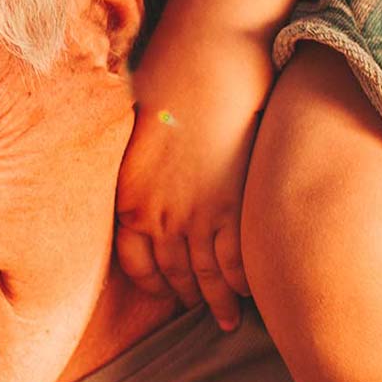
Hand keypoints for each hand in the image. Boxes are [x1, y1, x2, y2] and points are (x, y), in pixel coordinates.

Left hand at [114, 23, 274, 330]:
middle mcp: (157, 216)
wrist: (204, 64)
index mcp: (129, 198)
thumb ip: (143, 165)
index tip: (165, 290)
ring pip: (206, 276)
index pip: (135, 260)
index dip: (152, 281)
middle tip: (201, 309)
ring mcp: (195, 218)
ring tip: (228, 317)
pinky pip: (235, 262)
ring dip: (218, 302)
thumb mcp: (139, 131)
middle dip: (188, 295)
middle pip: (173, 273)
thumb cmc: (172, 82)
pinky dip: (243, 282)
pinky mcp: (230, 209)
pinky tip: (252, 291)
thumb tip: (154, 170)